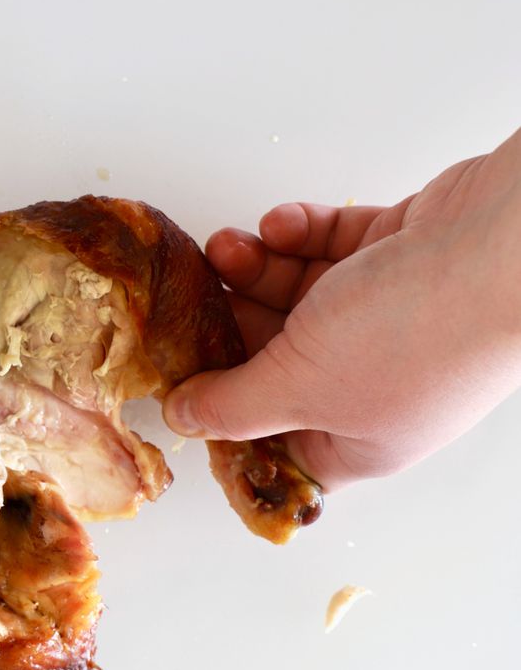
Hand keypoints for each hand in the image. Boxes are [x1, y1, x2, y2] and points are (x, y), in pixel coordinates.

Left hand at [163, 128, 520, 491]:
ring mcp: (391, 315)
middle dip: (230, 324)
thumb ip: (234, 405)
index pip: (276, 443)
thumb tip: (185, 417)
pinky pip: (331, 247)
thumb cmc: (417, 332)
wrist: (503, 243)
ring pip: (297, 297)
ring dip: (254, 270)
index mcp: (359, 438)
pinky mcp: (399, 254)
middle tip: (192, 297)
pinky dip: (300, 235)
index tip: (181, 384)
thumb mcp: (299, 385)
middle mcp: (375, 383)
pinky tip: (279, 227)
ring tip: (226, 248)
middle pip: (275, 361)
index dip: (228, 418)